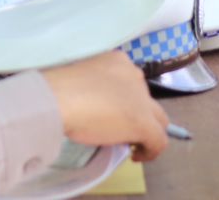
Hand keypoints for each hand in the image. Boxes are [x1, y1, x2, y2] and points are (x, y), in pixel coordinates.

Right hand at [43, 51, 169, 162]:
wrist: (59, 98)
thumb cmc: (61, 88)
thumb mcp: (83, 81)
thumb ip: (96, 88)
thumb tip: (97, 106)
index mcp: (119, 61)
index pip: (132, 83)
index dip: (126, 101)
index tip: (112, 113)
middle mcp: (135, 75)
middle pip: (147, 100)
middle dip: (138, 114)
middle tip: (119, 129)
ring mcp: (142, 99)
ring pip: (159, 118)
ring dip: (147, 131)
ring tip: (131, 144)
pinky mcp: (144, 123)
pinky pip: (158, 140)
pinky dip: (150, 151)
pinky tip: (137, 156)